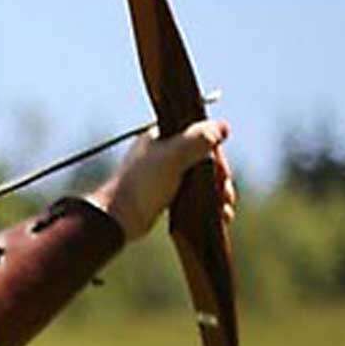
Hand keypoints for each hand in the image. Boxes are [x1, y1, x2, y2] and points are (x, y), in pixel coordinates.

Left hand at [90, 119, 236, 241]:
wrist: (119, 217)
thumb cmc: (143, 184)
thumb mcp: (173, 156)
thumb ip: (198, 139)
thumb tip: (223, 128)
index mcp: (163, 137)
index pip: (201, 137)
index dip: (216, 154)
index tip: (220, 172)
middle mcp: (165, 152)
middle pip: (206, 160)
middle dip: (220, 178)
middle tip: (225, 195)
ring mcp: (166, 174)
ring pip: (203, 180)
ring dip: (219, 193)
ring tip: (225, 210)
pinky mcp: (167, 195)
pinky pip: (195, 196)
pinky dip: (209, 204)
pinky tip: (220, 216)